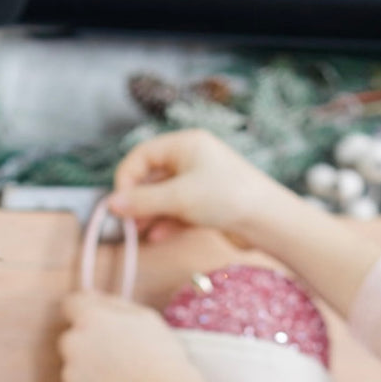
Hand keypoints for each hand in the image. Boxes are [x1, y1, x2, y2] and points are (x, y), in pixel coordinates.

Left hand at [59, 290, 202, 381]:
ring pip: (74, 370)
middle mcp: (73, 343)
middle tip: (118, 361)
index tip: (99, 327)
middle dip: (88, 347)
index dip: (85, 314)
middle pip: (72, 340)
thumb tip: (91, 297)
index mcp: (90, 318)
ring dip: (90, 374)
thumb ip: (112, 304)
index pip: (71, 305)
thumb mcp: (145, 317)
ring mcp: (70, 375)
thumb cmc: (161, 357)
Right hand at [108, 128, 287, 247]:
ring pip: (165, 197)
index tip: (119, 204)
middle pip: (152, 177)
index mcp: (185, 144)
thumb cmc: (227, 198)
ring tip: (140, 233)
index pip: (142, 155)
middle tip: (127, 224)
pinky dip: (167, 222)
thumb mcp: (179, 198)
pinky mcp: (208, 204)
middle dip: (138, 200)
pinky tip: (157, 237)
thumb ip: (143, 201)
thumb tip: (112, 204)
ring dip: (150, 215)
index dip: (126, 178)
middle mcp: (192, 159)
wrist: (268, 221)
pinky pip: (179, 211)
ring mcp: (200, 182)